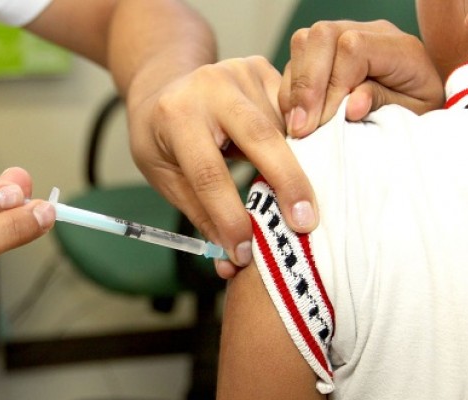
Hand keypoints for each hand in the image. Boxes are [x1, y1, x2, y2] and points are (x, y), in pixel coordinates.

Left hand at [126, 56, 317, 277]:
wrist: (164, 86)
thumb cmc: (161, 139)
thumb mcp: (165, 176)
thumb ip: (200, 215)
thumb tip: (230, 262)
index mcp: (176, 116)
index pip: (208, 173)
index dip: (229, 216)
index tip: (245, 251)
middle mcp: (211, 86)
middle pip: (261, 138)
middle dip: (287, 184)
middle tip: (306, 225)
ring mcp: (241, 72)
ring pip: (283, 128)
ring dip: (294, 168)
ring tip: (297, 201)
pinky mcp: (263, 69)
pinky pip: (292, 113)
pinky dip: (298, 143)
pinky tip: (298, 163)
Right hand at [279, 20, 443, 138]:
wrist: (416, 108)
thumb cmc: (416, 115)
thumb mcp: (411, 116)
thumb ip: (382, 105)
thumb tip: (351, 107)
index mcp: (399, 48)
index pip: (353, 50)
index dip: (332, 87)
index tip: (321, 123)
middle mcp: (369, 33)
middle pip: (323, 36)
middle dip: (306, 85)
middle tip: (301, 127)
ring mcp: (343, 38)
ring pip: (303, 43)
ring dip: (294, 89)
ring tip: (298, 125)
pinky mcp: (323, 53)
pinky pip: (295, 60)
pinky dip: (290, 92)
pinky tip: (297, 117)